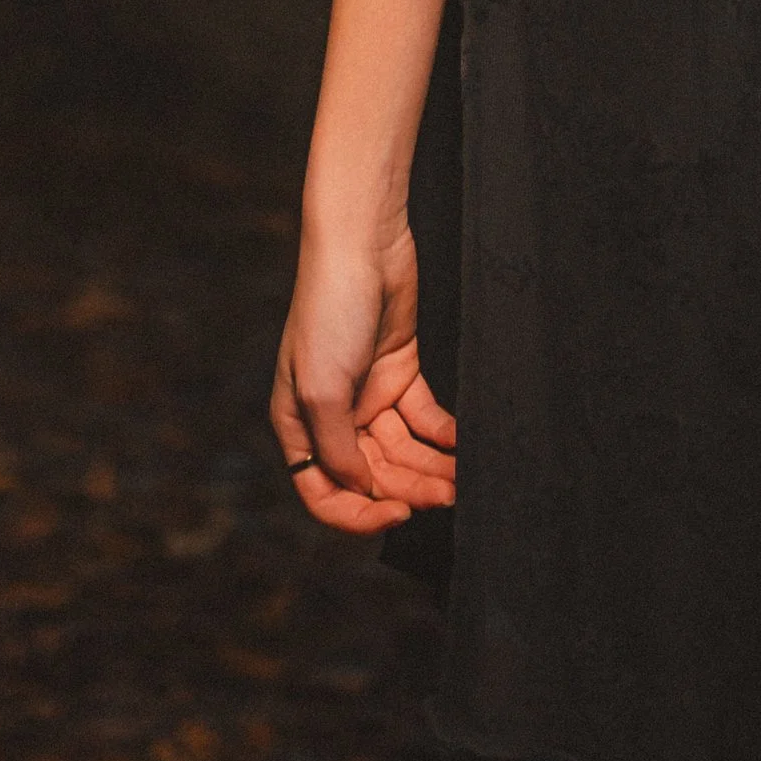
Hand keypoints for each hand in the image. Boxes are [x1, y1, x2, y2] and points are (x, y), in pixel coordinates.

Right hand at [269, 219, 456, 535]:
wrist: (362, 246)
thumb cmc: (329, 312)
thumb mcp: (323, 390)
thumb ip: (338, 449)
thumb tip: (359, 491)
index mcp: (300, 425)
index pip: (325, 493)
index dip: (359, 514)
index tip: (397, 514)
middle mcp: (333, 416)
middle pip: (372, 475)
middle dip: (409, 490)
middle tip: (447, 496)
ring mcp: (368, 394)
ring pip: (402, 451)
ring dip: (430, 468)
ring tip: (461, 479)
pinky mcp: (399, 372)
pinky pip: (423, 418)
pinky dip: (442, 435)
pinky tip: (460, 444)